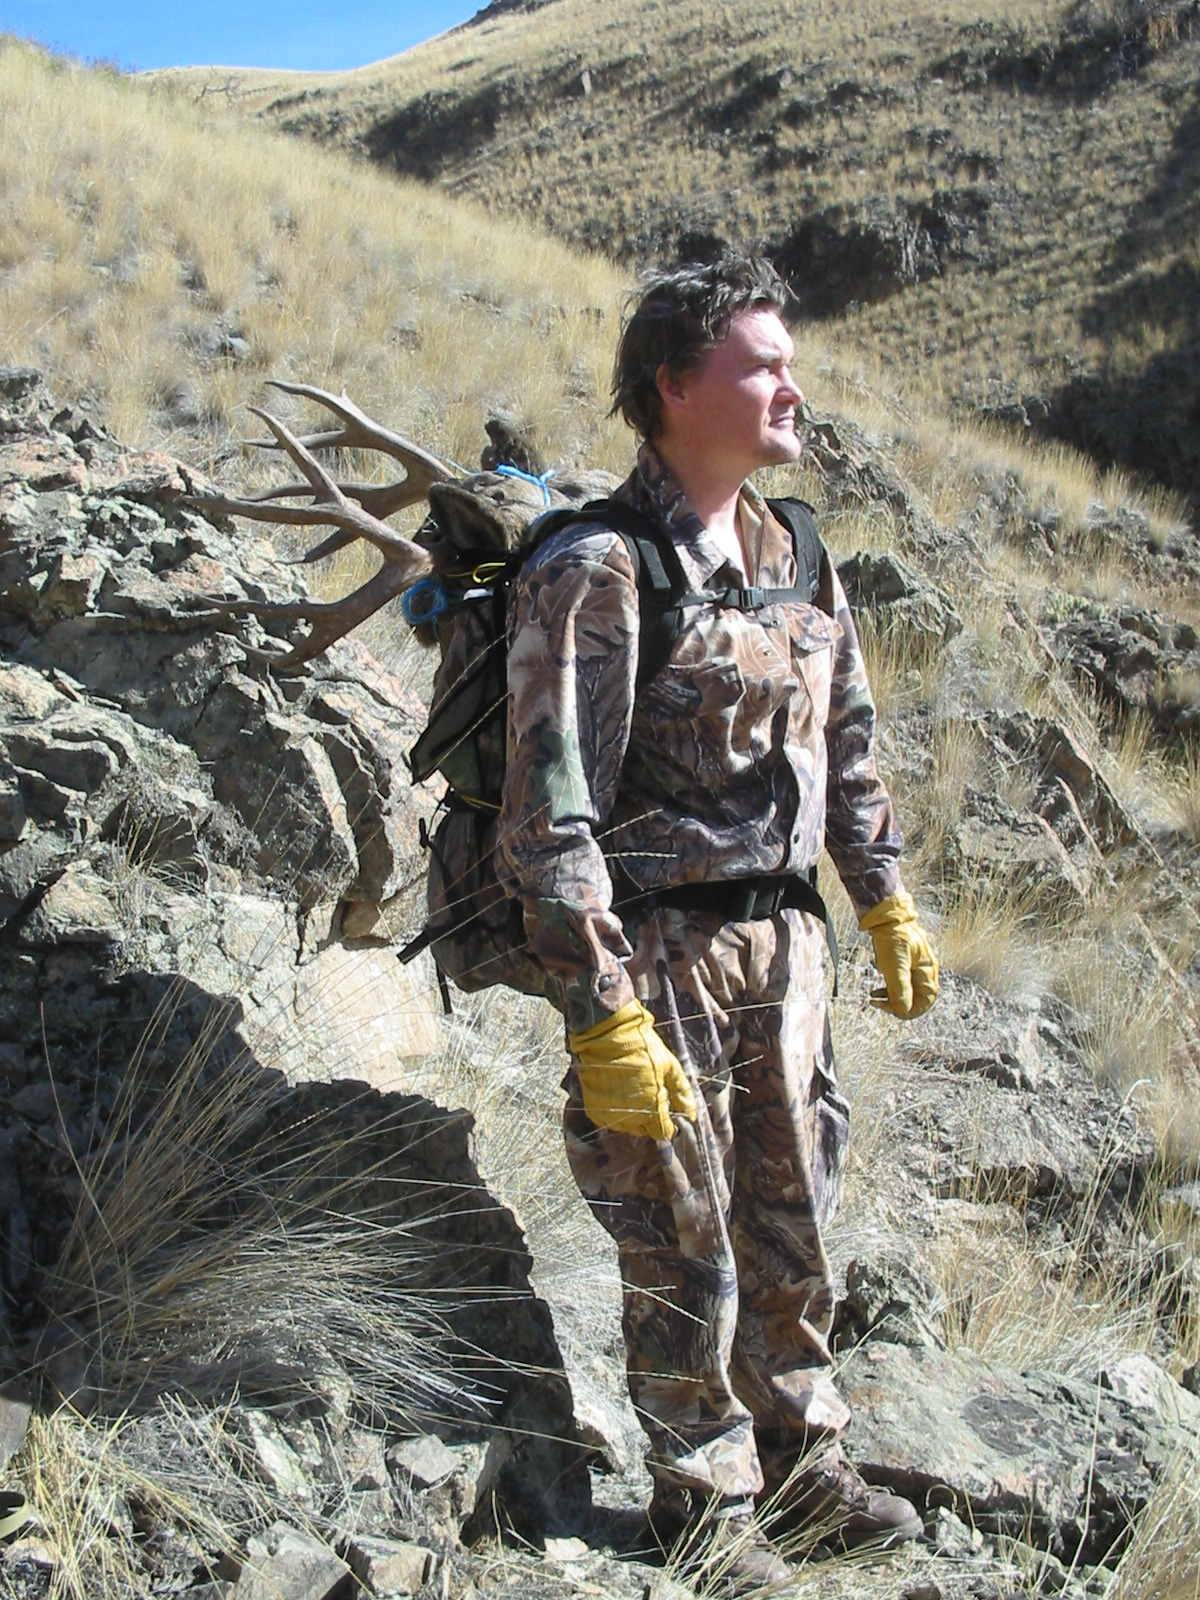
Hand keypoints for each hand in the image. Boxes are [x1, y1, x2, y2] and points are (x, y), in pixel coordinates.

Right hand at [569, 999, 697, 1139]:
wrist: (607, 1033)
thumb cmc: (642, 1046)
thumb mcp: (670, 1065)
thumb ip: (682, 1093)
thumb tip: (693, 1115)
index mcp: (653, 1106)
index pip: (663, 1132)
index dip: (667, 1124)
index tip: (666, 1113)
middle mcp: (632, 1115)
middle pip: (645, 1130)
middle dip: (649, 1116)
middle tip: (646, 1092)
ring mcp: (611, 1113)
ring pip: (627, 1126)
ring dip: (631, 1114)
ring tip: (630, 1088)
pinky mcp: (594, 1109)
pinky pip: (609, 1119)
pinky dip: (613, 1110)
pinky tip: (616, 1090)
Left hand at [859, 890, 938, 1018]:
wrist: (884, 912)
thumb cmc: (892, 935)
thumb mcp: (895, 964)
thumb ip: (900, 988)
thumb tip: (904, 1010)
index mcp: (927, 969)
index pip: (926, 1000)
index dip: (911, 1010)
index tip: (894, 1011)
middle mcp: (924, 968)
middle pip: (916, 996)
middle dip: (898, 1004)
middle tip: (880, 1004)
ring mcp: (915, 964)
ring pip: (907, 989)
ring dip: (891, 996)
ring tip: (874, 996)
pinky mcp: (904, 960)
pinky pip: (900, 979)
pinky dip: (889, 986)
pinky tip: (879, 984)